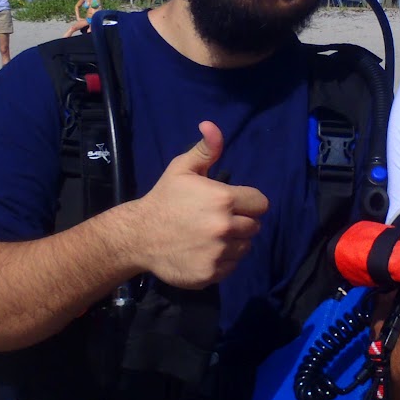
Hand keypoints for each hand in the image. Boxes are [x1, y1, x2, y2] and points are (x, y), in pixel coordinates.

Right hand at [127, 122, 267, 288]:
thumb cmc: (164, 199)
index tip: (233, 204)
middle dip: (241, 222)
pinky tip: (206, 252)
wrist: (138, 236)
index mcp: (223, 199)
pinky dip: (223, 261)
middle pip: (254, 226)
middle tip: (219, 221)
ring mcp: (219, 253)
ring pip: (245, 247)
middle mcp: (225, 227)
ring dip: (235, 242)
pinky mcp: (211, 273)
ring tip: (212, 236)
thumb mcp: (182, 169)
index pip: (260, 203)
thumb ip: (205, 149)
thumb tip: (211, 125)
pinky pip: (232, 266)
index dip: (248, 203)